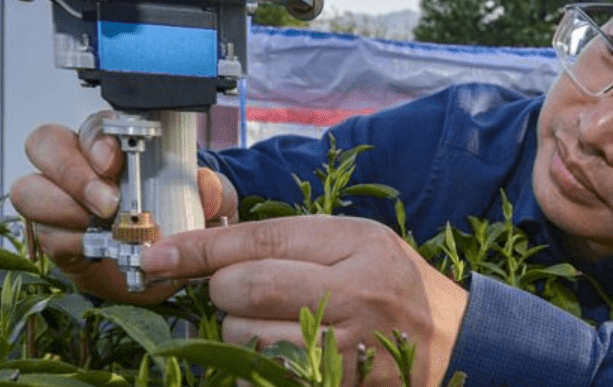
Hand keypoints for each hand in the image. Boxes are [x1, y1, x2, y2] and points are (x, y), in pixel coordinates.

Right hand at [10, 111, 238, 303]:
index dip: (98, 140)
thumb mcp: (213, 203)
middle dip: (71, 171)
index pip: (94, 126)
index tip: (114, 162)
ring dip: (60, 207)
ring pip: (29, 188)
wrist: (171, 265)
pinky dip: (66, 241)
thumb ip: (214, 190)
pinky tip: (94, 248)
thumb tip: (206, 184)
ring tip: (97, 228)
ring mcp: (61, 199)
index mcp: (118, 145)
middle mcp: (81, 164)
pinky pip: (42, 233)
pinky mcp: (55, 237)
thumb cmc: (185, 219)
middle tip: (106, 202)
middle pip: (45, 144)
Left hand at [141, 215, 467, 386]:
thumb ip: (293, 241)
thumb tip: (211, 251)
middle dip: (224, 292)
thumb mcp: (357, 242)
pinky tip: (280, 356)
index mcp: (357, 244)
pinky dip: (254, 368)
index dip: (200, 249)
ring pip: (247, 339)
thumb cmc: (394, 283)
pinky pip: (264, 378)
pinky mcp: (338, 384)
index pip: (259, 241)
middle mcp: (355, 293)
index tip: (158, 255)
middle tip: (238, 294)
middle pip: (246, 289)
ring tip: (274, 327)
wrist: (454, 341)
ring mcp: (350, 348)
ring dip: (240, 334)